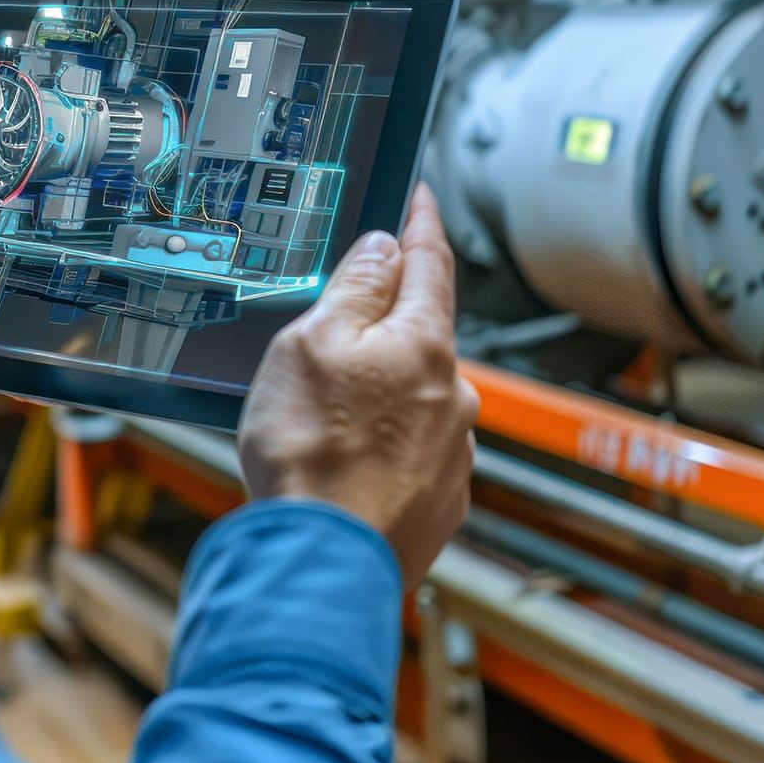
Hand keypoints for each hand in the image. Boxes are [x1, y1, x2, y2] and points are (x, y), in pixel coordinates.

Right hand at [238, 183, 476, 586]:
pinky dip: (380, 445)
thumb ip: (354, 288)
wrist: (322, 565)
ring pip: (414, 396)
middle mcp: (453, 396)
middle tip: (329, 330)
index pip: (430, 261)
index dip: (420, 221)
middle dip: (384, 323)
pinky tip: (340, 460)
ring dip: (377, 393)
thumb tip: (384, 249)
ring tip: (319, 418)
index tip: (419, 197)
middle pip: (420, 333)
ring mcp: (451, 453)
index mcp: (425, 344)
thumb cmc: (311, 454)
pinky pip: (409, 450)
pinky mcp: (439, 501)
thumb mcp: (311, 342)